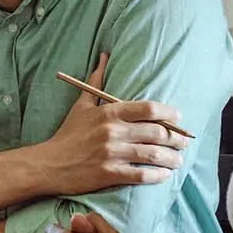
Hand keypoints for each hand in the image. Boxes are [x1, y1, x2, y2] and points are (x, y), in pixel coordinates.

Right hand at [27, 53, 189, 195]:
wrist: (48, 164)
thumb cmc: (67, 135)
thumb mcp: (81, 105)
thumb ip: (96, 82)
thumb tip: (104, 56)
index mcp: (109, 112)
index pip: (148, 109)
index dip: (169, 113)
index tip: (178, 118)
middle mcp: (112, 131)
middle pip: (156, 132)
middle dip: (175, 139)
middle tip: (183, 143)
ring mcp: (111, 153)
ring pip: (152, 154)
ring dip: (171, 158)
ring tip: (178, 161)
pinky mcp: (109, 174)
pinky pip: (140, 174)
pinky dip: (157, 175)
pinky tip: (164, 175)